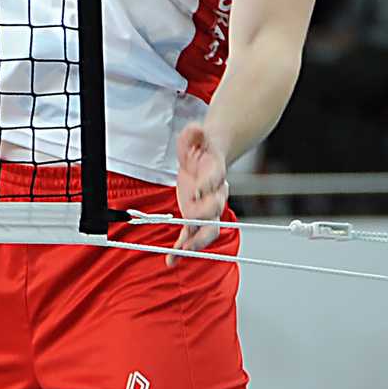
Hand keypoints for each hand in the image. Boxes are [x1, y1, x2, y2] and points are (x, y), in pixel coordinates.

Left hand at [170, 121, 227, 264]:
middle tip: (190, 221)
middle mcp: (215, 194)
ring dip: (196, 242)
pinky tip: (171, 259)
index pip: (214, 180)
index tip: (195, 188)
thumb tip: (197, 129)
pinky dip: (182, 248)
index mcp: (216, 172)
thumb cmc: (201, 148)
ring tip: (182, 253)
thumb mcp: (195, 136)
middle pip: (215, 209)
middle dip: (203, 216)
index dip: (206, 184)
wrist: (209, 156)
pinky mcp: (196, 216)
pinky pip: (191, 234)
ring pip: (208, 229)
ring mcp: (207, 208)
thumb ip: (195, 134)